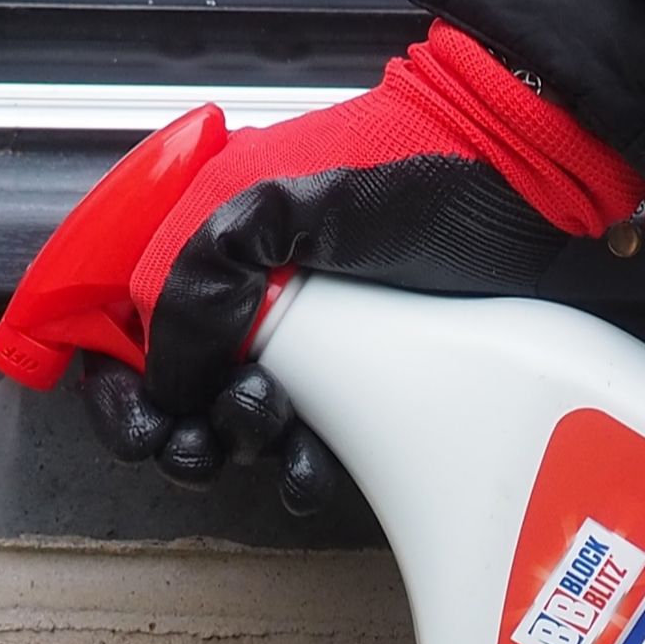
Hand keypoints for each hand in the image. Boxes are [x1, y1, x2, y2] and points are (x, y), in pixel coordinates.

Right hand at [81, 20, 644, 514]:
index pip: (119, 327)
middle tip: (207, 438)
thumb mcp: (280, 210)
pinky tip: (309, 470)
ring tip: (271, 432)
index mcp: (203, 242)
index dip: (117, 387)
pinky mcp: (353, 383)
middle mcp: (242, 296)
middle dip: (181, 431)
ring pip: (234, 429)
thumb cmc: (415, 170)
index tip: (144, 422)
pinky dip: (294, 473)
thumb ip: (197, 286)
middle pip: (172, 393)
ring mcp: (299, 343)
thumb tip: (167, 381)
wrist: (527, 183)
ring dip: (240, 450)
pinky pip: (300, 448)